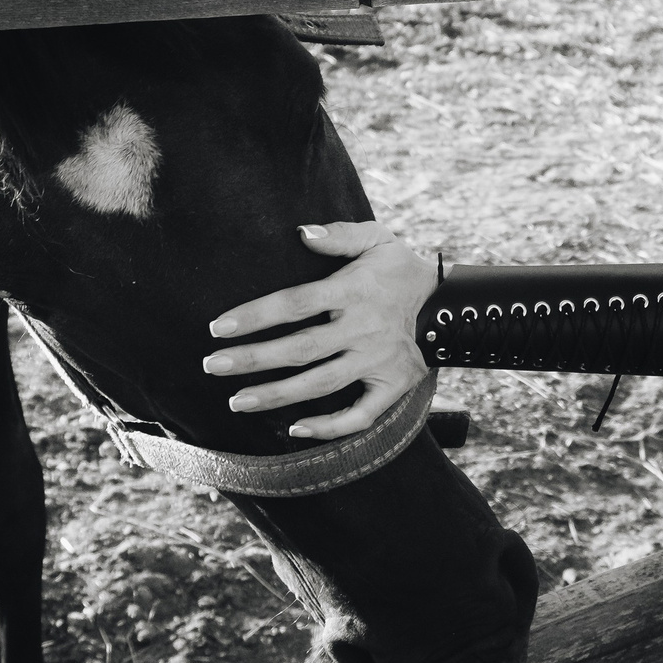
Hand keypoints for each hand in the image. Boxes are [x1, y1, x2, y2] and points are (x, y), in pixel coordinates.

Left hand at [205, 223, 437, 439]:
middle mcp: (363, 329)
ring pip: (320, 384)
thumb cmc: (399, 270)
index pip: (295, 303)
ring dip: (276, 396)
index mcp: (353, 290)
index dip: (255, 316)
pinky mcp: (392, 387)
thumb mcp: (377, 239)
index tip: (218, 328)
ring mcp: (377, 361)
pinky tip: (295, 428)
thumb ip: (339, 235)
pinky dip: (329, 427)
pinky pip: (359, 415)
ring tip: (237, 402)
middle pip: (300, 348)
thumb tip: (302, 233)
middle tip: (211, 366)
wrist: (451, 306)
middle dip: (252, 360)